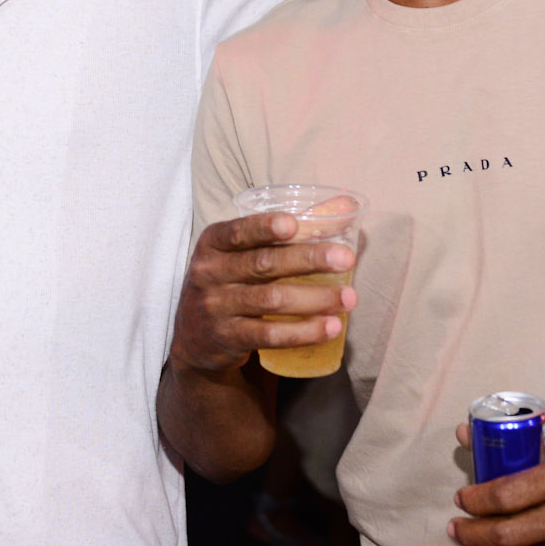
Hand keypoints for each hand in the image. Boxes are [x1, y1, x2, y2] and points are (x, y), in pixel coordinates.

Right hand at [168, 213, 356, 375]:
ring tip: (349, 298)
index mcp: (213, 243)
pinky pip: (270, 335)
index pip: (238, 232)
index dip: (265, 227)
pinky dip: (304, 332)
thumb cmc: (230, 282)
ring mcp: (216, 307)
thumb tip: (344, 207)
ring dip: (315, 298)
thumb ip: (279, 235)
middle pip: (263, 263)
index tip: (294, 224)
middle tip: (345, 259)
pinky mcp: (228, 338)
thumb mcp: (237, 255)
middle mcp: (209, 273)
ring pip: (271, 300)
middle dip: (308, 259)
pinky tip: (330, 327)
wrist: (196, 337)